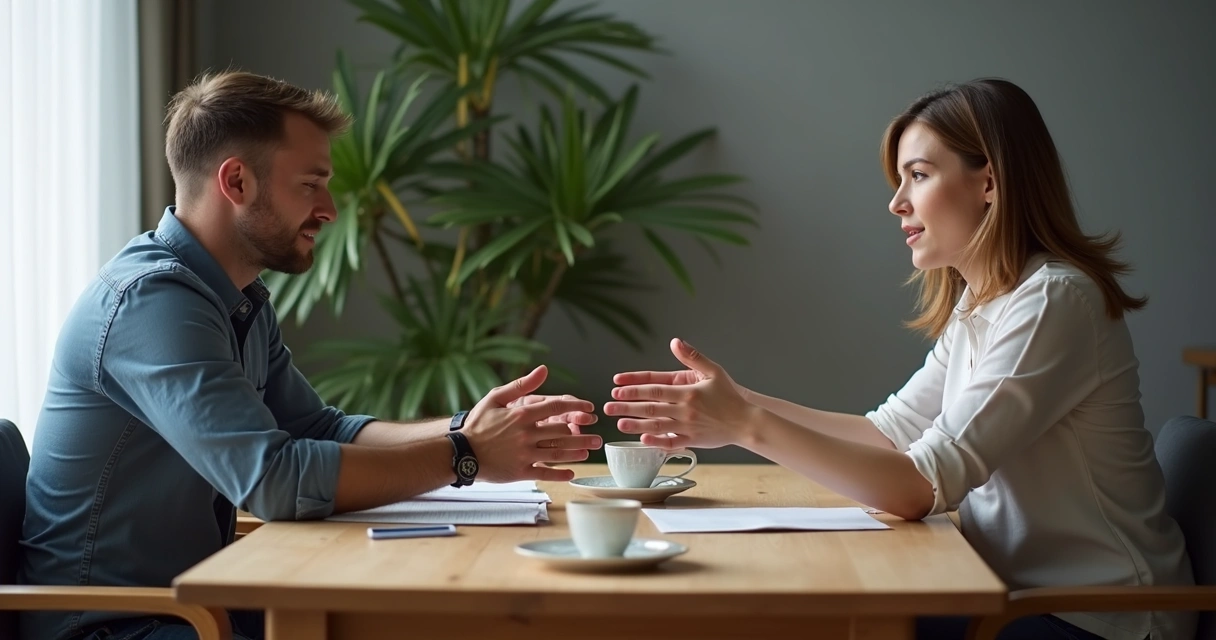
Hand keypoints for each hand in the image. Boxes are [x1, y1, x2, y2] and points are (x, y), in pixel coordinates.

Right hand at [464, 365, 601, 481]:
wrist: (460, 452)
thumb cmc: (477, 423)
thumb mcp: (496, 397)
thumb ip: (522, 385)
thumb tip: (544, 369)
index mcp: (522, 414)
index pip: (557, 407)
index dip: (577, 406)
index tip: (590, 409)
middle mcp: (526, 434)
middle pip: (562, 431)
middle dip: (583, 432)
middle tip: (597, 435)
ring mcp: (524, 454)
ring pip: (558, 452)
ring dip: (578, 451)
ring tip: (590, 450)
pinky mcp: (520, 472)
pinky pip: (545, 473)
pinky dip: (560, 474)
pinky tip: (572, 472)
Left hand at [605, 338, 755, 449]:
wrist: (746, 421)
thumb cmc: (729, 396)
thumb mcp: (713, 371)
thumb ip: (692, 357)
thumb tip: (675, 342)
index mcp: (688, 392)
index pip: (655, 389)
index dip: (634, 389)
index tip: (617, 389)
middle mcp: (685, 409)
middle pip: (651, 407)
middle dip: (627, 407)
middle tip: (608, 408)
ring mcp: (688, 426)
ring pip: (657, 425)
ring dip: (636, 424)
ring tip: (619, 424)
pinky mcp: (692, 441)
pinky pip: (671, 442)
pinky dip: (657, 441)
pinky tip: (643, 440)